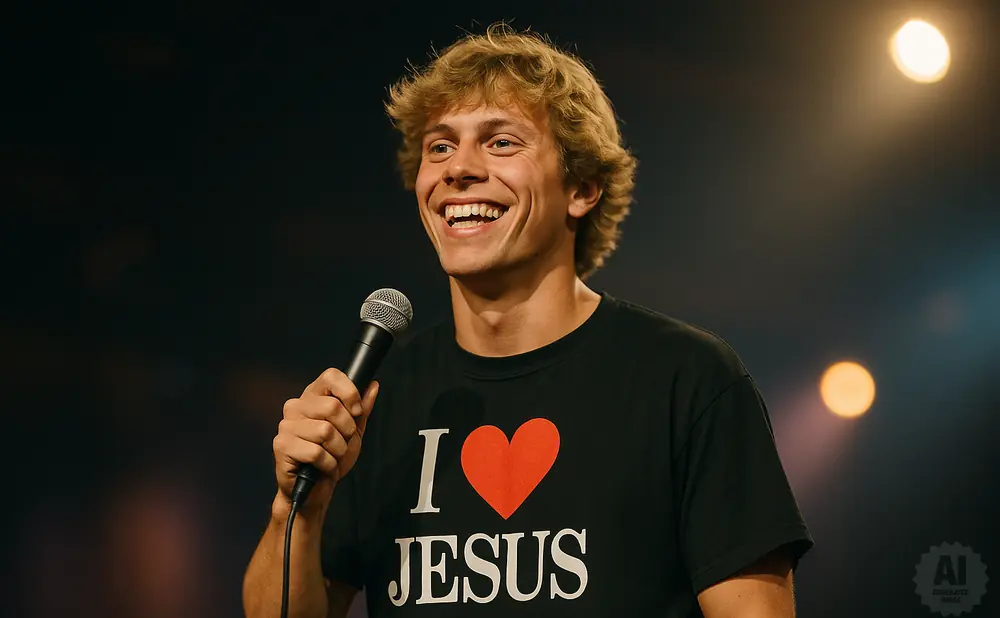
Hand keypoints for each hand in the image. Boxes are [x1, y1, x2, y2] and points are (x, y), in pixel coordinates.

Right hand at [272, 368, 378, 514]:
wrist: (317, 489)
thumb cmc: (332, 457)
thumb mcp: (354, 431)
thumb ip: (362, 409)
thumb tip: (372, 385)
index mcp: (312, 397)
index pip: (330, 376)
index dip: (349, 393)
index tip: (356, 411)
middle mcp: (296, 407)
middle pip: (332, 407)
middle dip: (347, 430)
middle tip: (341, 442)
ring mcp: (286, 426)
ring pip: (326, 431)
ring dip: (338, 450)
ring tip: (331, 455)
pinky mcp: (282, 446)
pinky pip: (316, 452)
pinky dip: (328, 463)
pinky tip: (322, 466)